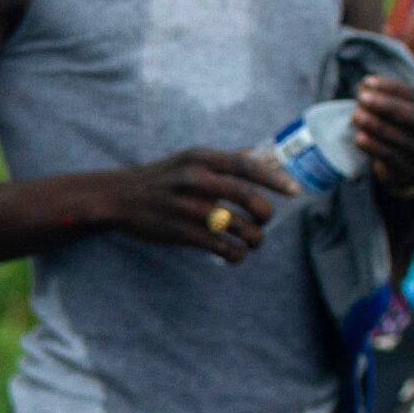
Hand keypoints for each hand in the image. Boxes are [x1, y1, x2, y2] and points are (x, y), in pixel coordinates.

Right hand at [110, 148, 299, 262]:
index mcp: (201, 158)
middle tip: (266, 221)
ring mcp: (186, 207)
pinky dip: (234, 254)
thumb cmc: (161, 177)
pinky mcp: (179, 232)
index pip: (247, 166)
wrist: (118, 197)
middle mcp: (195, 179)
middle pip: (247, 197)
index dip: (275, 180)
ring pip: (236, 226)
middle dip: (265, 213)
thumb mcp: (189, 159)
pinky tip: (236, 255)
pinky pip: (218, 247)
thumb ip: (225, 160)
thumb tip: (265, 157)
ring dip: (254, 238)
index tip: (295, 192)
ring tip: (254, 242)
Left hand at [352, 73, 413, 194]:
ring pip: (402, 138)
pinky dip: (374, 147)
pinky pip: (392, 157)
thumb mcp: (404, 108)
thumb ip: (388, 96)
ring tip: (356, 116)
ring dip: (376, 125)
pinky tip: (359, 138)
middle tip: (362, 98)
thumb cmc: (405, 128)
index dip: (393, 88)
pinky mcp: (411, 172)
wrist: (409, 165)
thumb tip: (364, 86)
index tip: (368, 82)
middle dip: (386, 105)